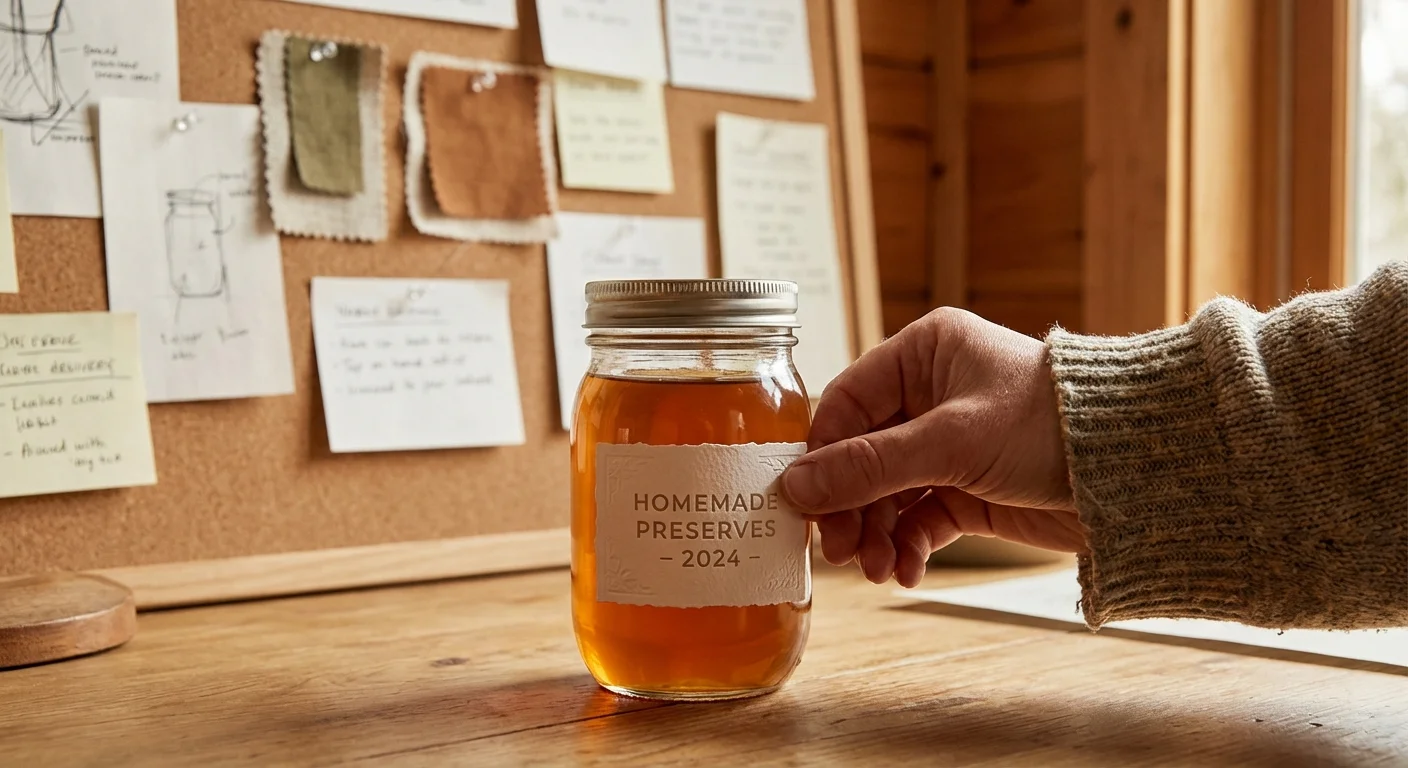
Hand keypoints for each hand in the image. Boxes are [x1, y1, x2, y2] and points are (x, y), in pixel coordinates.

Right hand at [782, 307, 1083, 586]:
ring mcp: (948, 445)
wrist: (1133, 472)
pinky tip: (906, 570)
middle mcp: (931, 395)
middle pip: (860, 455)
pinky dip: (908, 546)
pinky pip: (919, 519)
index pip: (846, 404)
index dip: (821, 455)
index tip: (803, 501)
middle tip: (841, 551)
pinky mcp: (969, 489)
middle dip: (850, 507)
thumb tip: (796, 487)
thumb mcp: (951, 442)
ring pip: (887, 494)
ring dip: (877, 534)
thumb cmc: (1053, 425)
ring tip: (879, 570)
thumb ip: (869, 466)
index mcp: (924, 354)